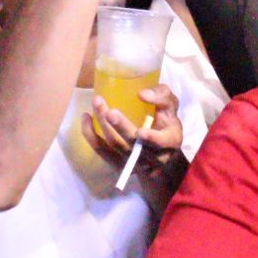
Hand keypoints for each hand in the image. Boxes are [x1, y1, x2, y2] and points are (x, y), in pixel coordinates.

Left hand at [80, 86, 185, 212]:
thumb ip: (162, 96)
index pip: (160, 142)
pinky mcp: (117, 163)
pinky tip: (86, 118)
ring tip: (97, 103)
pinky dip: (90, 135)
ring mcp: (132, 162)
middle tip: (110, 112)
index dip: (151, 139)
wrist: (159, 152)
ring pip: (115, 145)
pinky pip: (101, 151)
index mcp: (169, 141)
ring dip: (104, 124)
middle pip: (133, 144)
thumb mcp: (171, 108)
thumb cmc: (166, 124)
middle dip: (121, 128)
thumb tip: (142, 94)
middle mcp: (151, 156)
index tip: (140, 132)